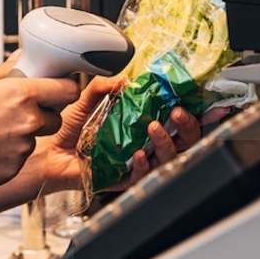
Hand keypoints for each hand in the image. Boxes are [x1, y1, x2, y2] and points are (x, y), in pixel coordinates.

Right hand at [0, 63, 79, 192]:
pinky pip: (20, 157)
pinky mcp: (14, 169)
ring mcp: (22, 148)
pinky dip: (9, 153)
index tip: (57, 89)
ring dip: (23, 134)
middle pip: (56, 117)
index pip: (68, 90)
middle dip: (43, 114)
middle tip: (15, 112)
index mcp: (21, 94)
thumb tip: (22, 59)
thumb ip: (7, 71)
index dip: (63, 89)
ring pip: (36, 138)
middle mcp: (27, 121)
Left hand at [33, 77, 201, 195]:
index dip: (199, 112)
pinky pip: (141, 177)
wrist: (46, 153)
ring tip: (154, 129)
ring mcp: (136, 164)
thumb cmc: (69, 130)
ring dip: (165, 144)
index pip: (178, 119)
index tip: (212, 104)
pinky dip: (141, 165)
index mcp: (143, 124)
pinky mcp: (122, 180)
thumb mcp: (86, 100)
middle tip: (178, 113)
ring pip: (168, 160)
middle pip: (184, 141)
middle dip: (188, 127)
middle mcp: (145, 144)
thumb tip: (123, 78)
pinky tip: (137, 155)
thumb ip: (103, 86)